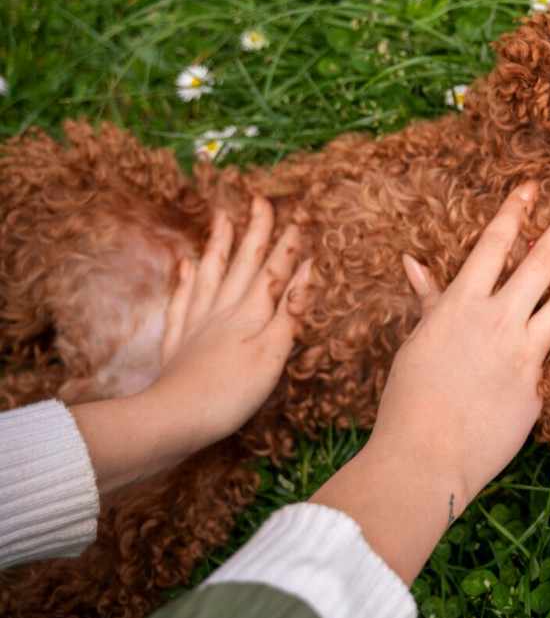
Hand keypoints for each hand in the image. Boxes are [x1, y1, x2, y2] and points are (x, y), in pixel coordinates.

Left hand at [150, 197, 310, 454]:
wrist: (174, 417)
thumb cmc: (232, 391)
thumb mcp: (273, 353)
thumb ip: (290, 311)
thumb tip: (308, 271)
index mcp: (250, 313)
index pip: (275, 271)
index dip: (289, 245)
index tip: (301, 216)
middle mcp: (223, 310)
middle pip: (242, 264)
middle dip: (255, 232)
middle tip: (260, 200)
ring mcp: (197, 323)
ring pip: (210, 274)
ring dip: (220, 246)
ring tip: (223, 218)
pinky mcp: (178, 341)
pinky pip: (182, 301)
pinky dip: (185, 280)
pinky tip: (184, 265)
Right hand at [312, 181, 549, 581]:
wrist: (425, 454)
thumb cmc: (409, 399)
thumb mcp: (417, 341)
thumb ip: (429, 301)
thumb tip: (413, 262)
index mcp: (459, 304)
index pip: (492, 245)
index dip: (514, 213)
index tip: (531, 190)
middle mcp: (496, 321)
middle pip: (537, 265)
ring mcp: (522, 354)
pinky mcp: (538, 388)